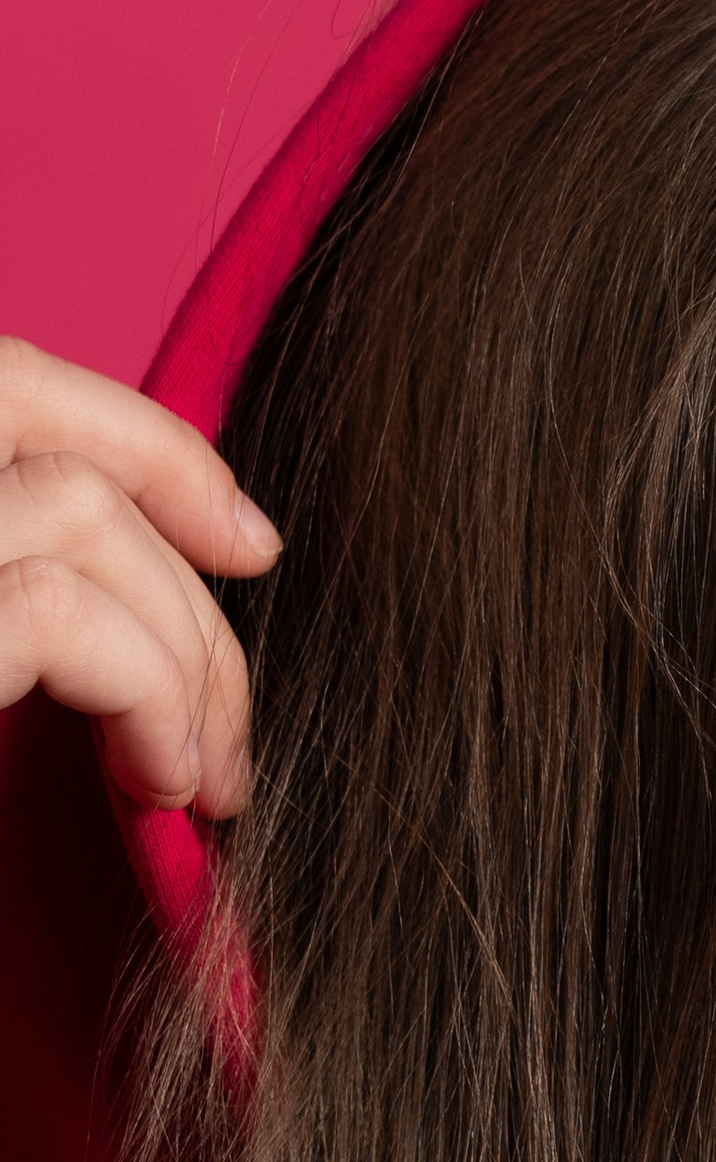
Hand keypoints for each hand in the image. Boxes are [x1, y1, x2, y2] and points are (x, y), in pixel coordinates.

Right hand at [0, 332, 277, 817]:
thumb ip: (21, 594)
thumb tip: (191, 568)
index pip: (3, 380)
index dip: (141, 441)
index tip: (245, 541)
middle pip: (48, 433)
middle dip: (187, 565)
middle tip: (230, 724)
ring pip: (79, 517)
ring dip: (182, 651)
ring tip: (193, 779)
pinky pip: (66, 617)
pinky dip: (150, 693)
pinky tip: (155, 781)